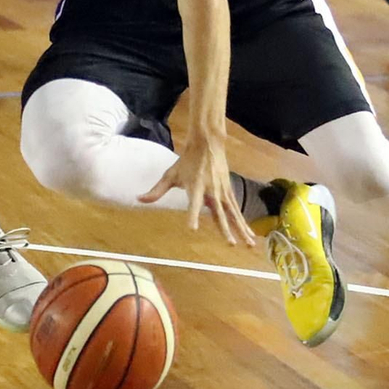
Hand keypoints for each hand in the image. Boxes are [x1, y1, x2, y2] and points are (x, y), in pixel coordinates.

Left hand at [139, 130, 257, 245]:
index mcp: (195, 186)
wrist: (207, 143)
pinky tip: (249, 235)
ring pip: (233, 214)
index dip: (193, 216)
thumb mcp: (170, 175)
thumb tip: (138, 199)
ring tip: (248, 244)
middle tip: (230, 244)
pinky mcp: (229, 191)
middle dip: (225, 229)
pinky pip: (236, 210)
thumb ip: (156, 190)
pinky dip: (244, 223)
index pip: (193, 204)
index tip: (193, 229)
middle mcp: (211, 191)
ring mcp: (222, 191)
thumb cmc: (186, 161)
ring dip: (241, 229)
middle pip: (219, 213)